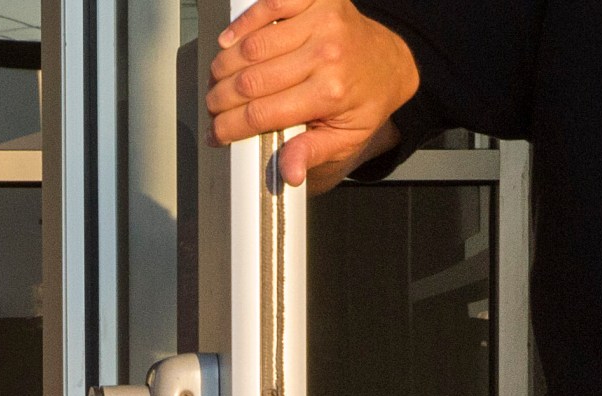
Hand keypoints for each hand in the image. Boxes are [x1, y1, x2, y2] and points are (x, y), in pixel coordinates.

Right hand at [208, 0, 419, 188]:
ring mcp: (321, 21)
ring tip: (219, 81)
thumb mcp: (345, 138)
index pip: (263, 113)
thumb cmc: (363, 100)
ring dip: (225, 65)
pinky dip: (242, 24)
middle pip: (251, 80)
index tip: (216, 134)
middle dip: (221, 99)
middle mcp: (326, 54)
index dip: (230, 127)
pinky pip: (267, 6)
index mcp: (331, 92)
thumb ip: (313, 153)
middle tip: (213, 108)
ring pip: (252, 46)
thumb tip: (290, 172)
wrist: (388, 62)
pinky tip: (230, 43)